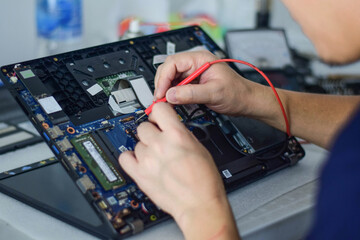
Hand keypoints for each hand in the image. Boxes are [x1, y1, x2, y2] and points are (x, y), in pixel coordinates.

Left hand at [119, 103, 238, 238]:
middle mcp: (159, 145)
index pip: (159, 109)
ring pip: (137, 143)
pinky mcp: (139, 175)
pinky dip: (130, 158)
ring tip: (156, 159)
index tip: (158, 116)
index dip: (159, 112)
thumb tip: (170, 127)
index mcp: (177, 135)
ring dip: (144, 148)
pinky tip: (139, 162)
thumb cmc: (205, 180)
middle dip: (152, 132)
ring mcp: (147, 160)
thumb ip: (181, 134)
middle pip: (143, 127)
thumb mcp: (199, 147)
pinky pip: (124, 158)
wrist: (199, 205)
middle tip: (159, 141)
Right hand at [154, 50, 254, 115]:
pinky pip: (177, 86)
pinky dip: (172, 94)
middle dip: (162, 84)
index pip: (173, 63)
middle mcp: (195, 63)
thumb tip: (170, 95)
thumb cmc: (237, 93)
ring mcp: (193, 73)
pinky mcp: (193, 82)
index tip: (161, 94)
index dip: (163, 79)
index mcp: (200, 59)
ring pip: (171, 78)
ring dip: (166, 90)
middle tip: (160, 100)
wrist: (246, 101)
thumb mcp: (214, 93)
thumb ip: (191, 93)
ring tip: (165, 103)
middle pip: (169, 69)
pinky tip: (172, 102)